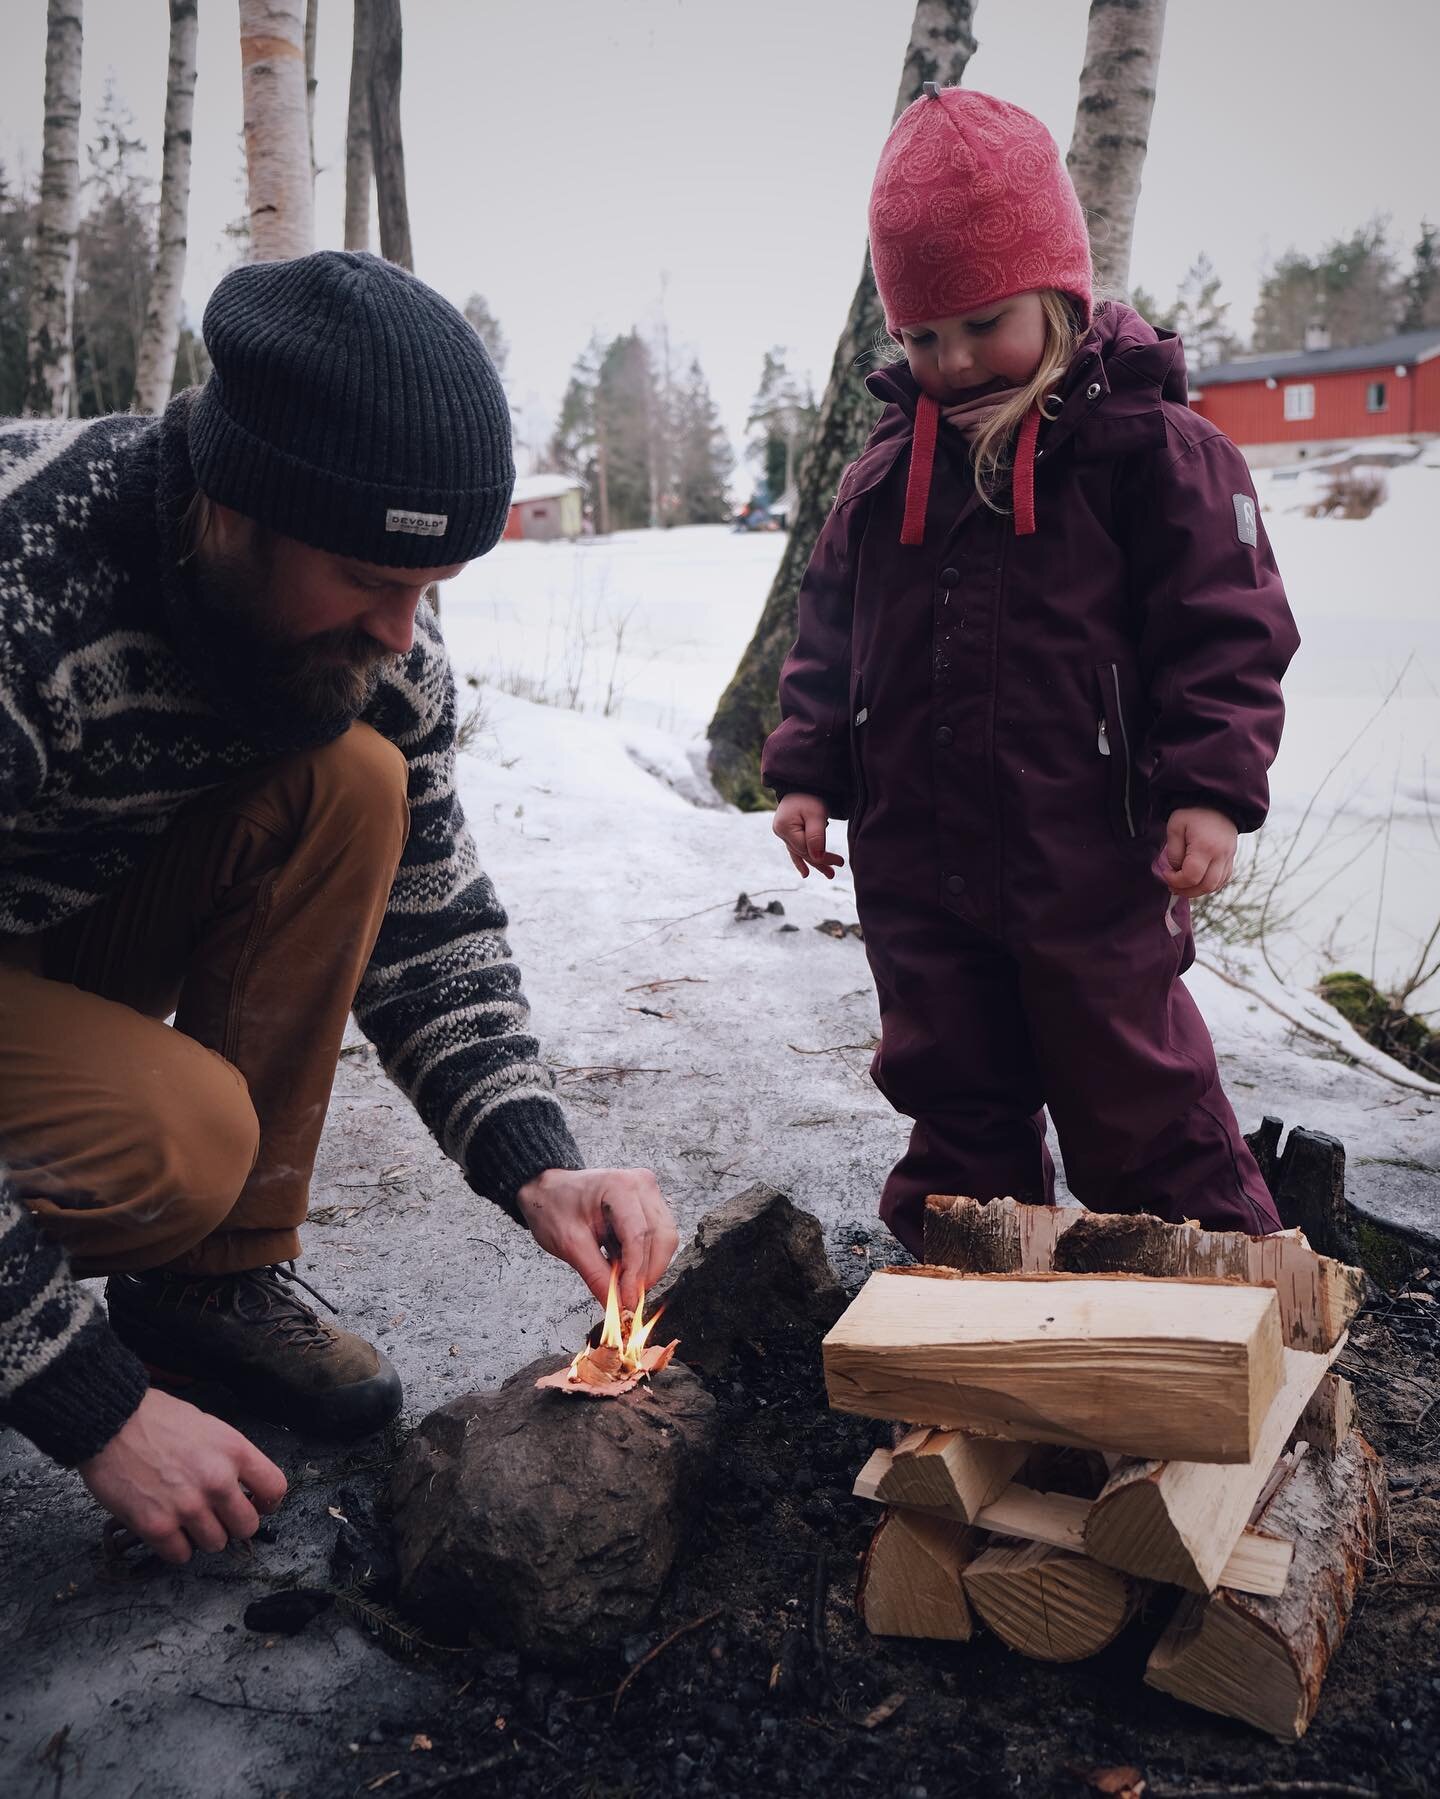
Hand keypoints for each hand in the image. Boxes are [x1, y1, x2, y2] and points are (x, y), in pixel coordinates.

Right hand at [77, 1388, 286, 1564]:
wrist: (111, 1420)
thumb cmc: (157, 1419)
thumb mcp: (209, 1427)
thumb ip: (228, 1458)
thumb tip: (239, 1487)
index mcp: (234, 1450)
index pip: (274, 1488)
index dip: (267, 1502)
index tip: (256, 1504)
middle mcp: (217, 1481)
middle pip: (247, 1526)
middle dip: (232, 1523)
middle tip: (216, 1515)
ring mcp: (188, 1506)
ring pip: (215, 1544)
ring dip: (202, 1536)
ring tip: (186, 1519)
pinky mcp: (157, 1526)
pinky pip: (180, 1555)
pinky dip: (174, 1547)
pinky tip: (166, 1528)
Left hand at [516, 1167, 678, 1309]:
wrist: (548, 1192)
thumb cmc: (554, 1208)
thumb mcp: (570, 1245)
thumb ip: (597, 1276)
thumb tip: (619, 1306)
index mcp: (619, 1187)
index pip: (639, 1236)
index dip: (635, 1273)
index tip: (627, 1301)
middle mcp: (641, 1185)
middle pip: (661, 1238)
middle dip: (646, 1273)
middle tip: (626, 1297)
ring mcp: (648, 1193)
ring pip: (665, 1240)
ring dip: (647, 1266)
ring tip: (620, 1278)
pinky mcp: (650, 1204)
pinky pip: (660, 1236)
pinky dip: (645, 1257)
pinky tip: (623, 1263)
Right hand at [773, 792, 844, 879]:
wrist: (801, 783)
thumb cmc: (810, 797)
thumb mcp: (816, 815)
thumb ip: (816, 837)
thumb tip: (817, 858)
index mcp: (785, 828)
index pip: (806, 849)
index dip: (822, 857)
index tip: (839, 862)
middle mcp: (780, 833)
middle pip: (803, 852)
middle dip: (820, 862)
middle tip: (835, 873)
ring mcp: (782, 833)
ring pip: (800, 852)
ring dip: (815, 863)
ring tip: (829, 874)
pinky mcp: (787, 833)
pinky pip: (795, 850)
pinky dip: (801, 860)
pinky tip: (805, 873)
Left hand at [1162, 806, 1237, 897]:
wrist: (1217, 801)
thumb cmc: (1192, 812)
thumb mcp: (1175, 827)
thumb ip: (1174, 852)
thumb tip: (1176, 870)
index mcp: (1205, 847)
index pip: (1192, 876)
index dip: (1176, 880)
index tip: (1166, 873)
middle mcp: (1221, 855)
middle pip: (1206, 886)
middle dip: (1186, 891)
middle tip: (1172, 886)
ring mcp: (1229, 857)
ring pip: (1216, 885)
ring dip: (1198, 890)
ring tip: (1183, 886)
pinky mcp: (1231, 857)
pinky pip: (1223, 879)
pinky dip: (1209, 885)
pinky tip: (1197, 881)